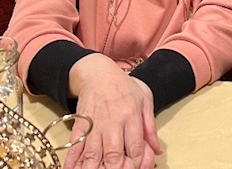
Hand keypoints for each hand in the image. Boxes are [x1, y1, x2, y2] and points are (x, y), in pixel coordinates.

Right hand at [63, 54, 162, 168]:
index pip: (135, 147)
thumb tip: (157, 150)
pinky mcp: (80, 125)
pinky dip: (73, 161)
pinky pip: (75, 146)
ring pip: (93, 154)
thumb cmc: (124, 86)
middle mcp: (113, 122)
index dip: (135, 164)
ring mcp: (95, 124)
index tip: (135, 168)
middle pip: (113, 155)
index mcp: (131, 115)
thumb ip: (150, 127)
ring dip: (93, 168)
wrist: (98, 72)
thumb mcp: (144, 99)